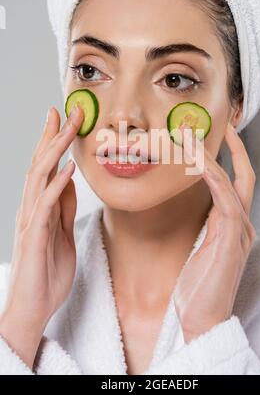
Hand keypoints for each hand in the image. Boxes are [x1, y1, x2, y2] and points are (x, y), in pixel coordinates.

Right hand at [0, 103, 83, 368]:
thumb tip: (71, 180)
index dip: (53, 142)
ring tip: (69, 129)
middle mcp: (32, 208)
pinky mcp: (36, 236)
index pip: (45, 167)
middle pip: (40, 164)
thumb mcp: (62, 233)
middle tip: (65, 111)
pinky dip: (58, 185)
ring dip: (55, 152)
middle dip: (53, 136)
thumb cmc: (47, 272)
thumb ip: (64, 208)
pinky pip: (47, 206)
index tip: (63, 118)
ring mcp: (31, 221)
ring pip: (40, 178)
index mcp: (39, 207)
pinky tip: (68, 170)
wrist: (34, 307)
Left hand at [173, 123, 256, 343]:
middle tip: (219, 125)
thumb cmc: (198, 287)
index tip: (219, 137)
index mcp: (234, 226)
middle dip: (233, 148)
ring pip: (231, 183)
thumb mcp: (201, 249)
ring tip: (193, 138)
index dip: (231, 157)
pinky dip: (213, 178)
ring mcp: (239, 232)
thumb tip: (200, 208)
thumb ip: (206, 228)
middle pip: (243, 176)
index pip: (237, 183)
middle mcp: (242, 225)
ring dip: (212, 158)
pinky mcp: (231, 240)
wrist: (202, 319)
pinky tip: (200, 163)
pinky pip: (225, 200)